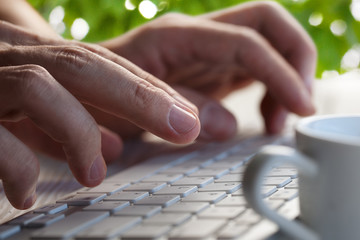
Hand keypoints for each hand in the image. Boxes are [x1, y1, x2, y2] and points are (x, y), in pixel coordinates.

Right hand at [0, 21, 199, 208]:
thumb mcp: (32, 102)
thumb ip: (71, 118)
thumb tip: (115, 147)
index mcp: (36, 53)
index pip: (102, 61)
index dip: (146, 89)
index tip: (185, 118)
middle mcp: (11, 55)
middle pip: (83, 63)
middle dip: (139, 98)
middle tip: (183, 129)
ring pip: (38, 86)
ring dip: (79, 133)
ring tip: (94, 173)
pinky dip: (18, 167)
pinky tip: (27, 192)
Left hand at [101, 1, 315, 135]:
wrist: (85, 84)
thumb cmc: (98, 90)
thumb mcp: (129, 106)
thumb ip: (181, 110)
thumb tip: (229, 125)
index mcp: (178, 37)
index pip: (245, 42)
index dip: (280, 71)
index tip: (300, 104)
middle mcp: (198, 37)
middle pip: (267, 23)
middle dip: (296, 58)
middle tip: (300, 103)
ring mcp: (208, 53)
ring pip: (266, 45)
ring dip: (286, 78)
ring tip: (278, 119)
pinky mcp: (213, 71)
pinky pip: (255, 71)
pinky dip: (271, 92)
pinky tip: (265, 117)